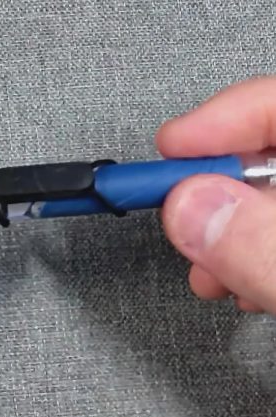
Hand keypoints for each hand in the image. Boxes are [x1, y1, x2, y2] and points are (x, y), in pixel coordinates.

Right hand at [156, 76, 275, 313]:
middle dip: (208, 190)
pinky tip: (239, 278)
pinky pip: (269, 224)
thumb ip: (261, 245)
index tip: (166, 152)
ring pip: (260, 194)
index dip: (215, 123)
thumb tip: (191, 209)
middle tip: (176, 217)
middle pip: (261, 152)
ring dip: (219, 230)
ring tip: (207, 270)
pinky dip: (243, 250)